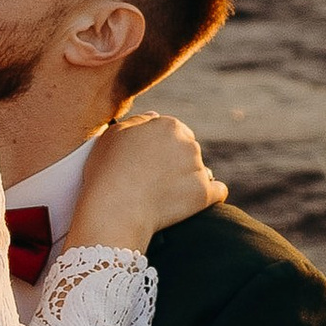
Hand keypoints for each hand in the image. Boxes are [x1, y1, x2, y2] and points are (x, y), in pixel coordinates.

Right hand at [64, 109, 225, 251]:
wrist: (115, 208)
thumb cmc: (108, 171)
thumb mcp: (113, 135)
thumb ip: (138, 122)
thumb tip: (155, 117)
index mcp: (168, 125)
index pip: (173, 132)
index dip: (161, 147)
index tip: (151, 161)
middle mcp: (188, 143)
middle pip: (187, 150)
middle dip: (176, 162)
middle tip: (156, 180)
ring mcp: (198, 169)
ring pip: (199, 171)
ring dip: (188, 179)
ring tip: (165, 196)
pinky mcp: (204, 194)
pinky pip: (217, 191)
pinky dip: (211, 195)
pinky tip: (197, 201)